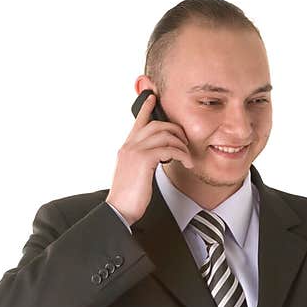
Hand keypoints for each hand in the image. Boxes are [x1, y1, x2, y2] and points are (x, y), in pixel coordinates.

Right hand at [106, 93, 193, 226]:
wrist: (119, 210)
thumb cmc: (128, 197)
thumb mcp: (134, 174)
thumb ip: (142, 161)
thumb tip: (155, 157)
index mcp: (127, 148)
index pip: (138, 122)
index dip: (147, 107)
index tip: (153, 96)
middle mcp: (129, 146)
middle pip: (157, 124)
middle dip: (176, 130)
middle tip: (186, 142)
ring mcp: (135, 151)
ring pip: (165, 134)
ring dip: (181, 145)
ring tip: (187, 157)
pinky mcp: (143, 160)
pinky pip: (168, 148)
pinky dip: (181, 154)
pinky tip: (186, 163)